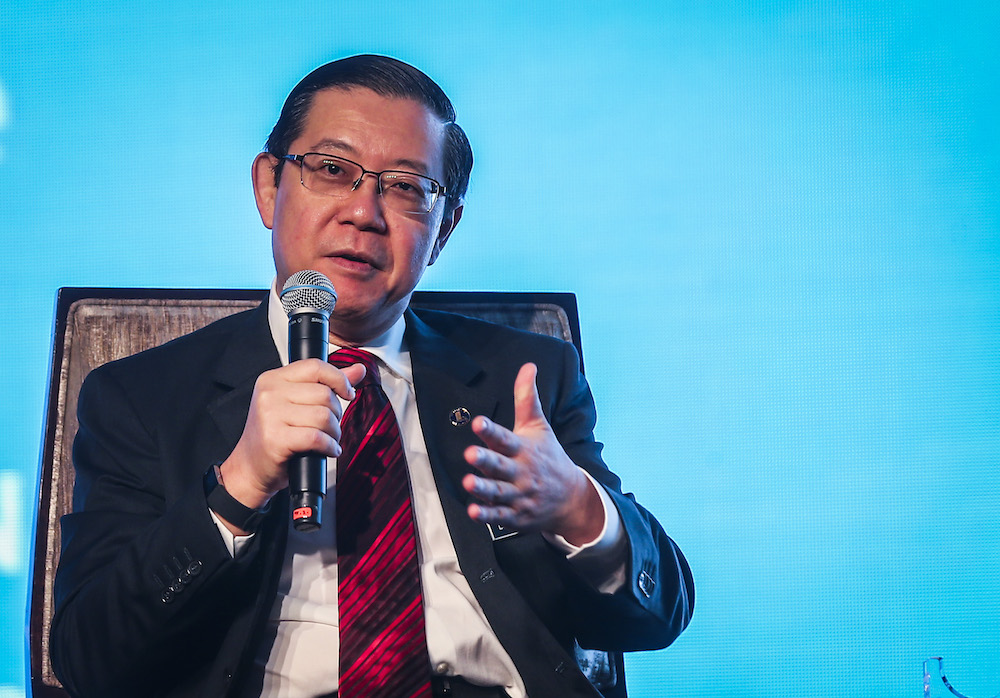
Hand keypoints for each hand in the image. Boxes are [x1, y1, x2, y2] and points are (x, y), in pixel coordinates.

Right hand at [220, 359, 365, 512]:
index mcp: (273, 379)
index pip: (316, 367)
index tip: (348, 393)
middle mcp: (269, 393)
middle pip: (324, 394)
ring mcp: (270, 416)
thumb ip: (327, 383)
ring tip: (328, 439)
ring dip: (334, 432)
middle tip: (330, 426)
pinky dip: (329, 446)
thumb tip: (359, 369)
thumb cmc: (274, 435)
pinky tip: (328, 450)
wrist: (250, 468)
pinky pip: (316, 437)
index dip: (339, 379)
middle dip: (336, 413)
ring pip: (323, 416)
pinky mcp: (276, 439)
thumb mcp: (297, 402)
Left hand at [462, 363, 604, 545]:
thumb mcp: (539, 427)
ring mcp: (518, 494)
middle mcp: (520, 471)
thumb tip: (527, 366)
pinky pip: (499, 515)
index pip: (505, 437)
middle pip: (500, 465)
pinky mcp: (515, 514)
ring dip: (483, 488)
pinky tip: (473, 511)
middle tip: (470, 454)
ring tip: (468, 482)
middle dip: (485, 460)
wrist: (572, 498)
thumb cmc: (550, 457)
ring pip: (498, 491)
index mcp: (523, 448)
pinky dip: (487, 514)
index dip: (490, 430)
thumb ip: (527, 398)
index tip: (478, 422)